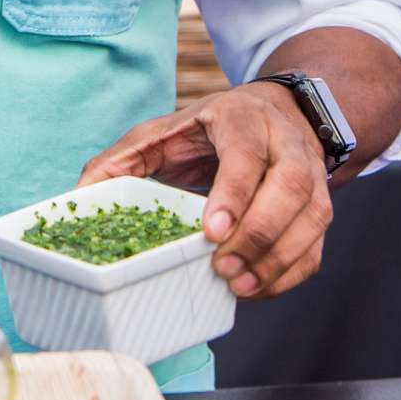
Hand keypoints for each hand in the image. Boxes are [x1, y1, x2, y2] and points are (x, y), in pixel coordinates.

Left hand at [77, 84, 331, 298]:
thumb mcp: (163, 131)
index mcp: (243, 119)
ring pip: (312, 217)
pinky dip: (290, 273)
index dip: (233, 193)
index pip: (247, 153)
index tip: (211, 231)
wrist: (276, 111)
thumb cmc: (210, 130)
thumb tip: (81, 195)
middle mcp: (286, 143)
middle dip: (259, 233)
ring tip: (239, 286)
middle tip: (222, 267)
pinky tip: (256, 288)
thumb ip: (122, 159)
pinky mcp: (319, 206)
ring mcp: (311, 175)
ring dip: (278, 258)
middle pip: (290, 186)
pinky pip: (315, 245)